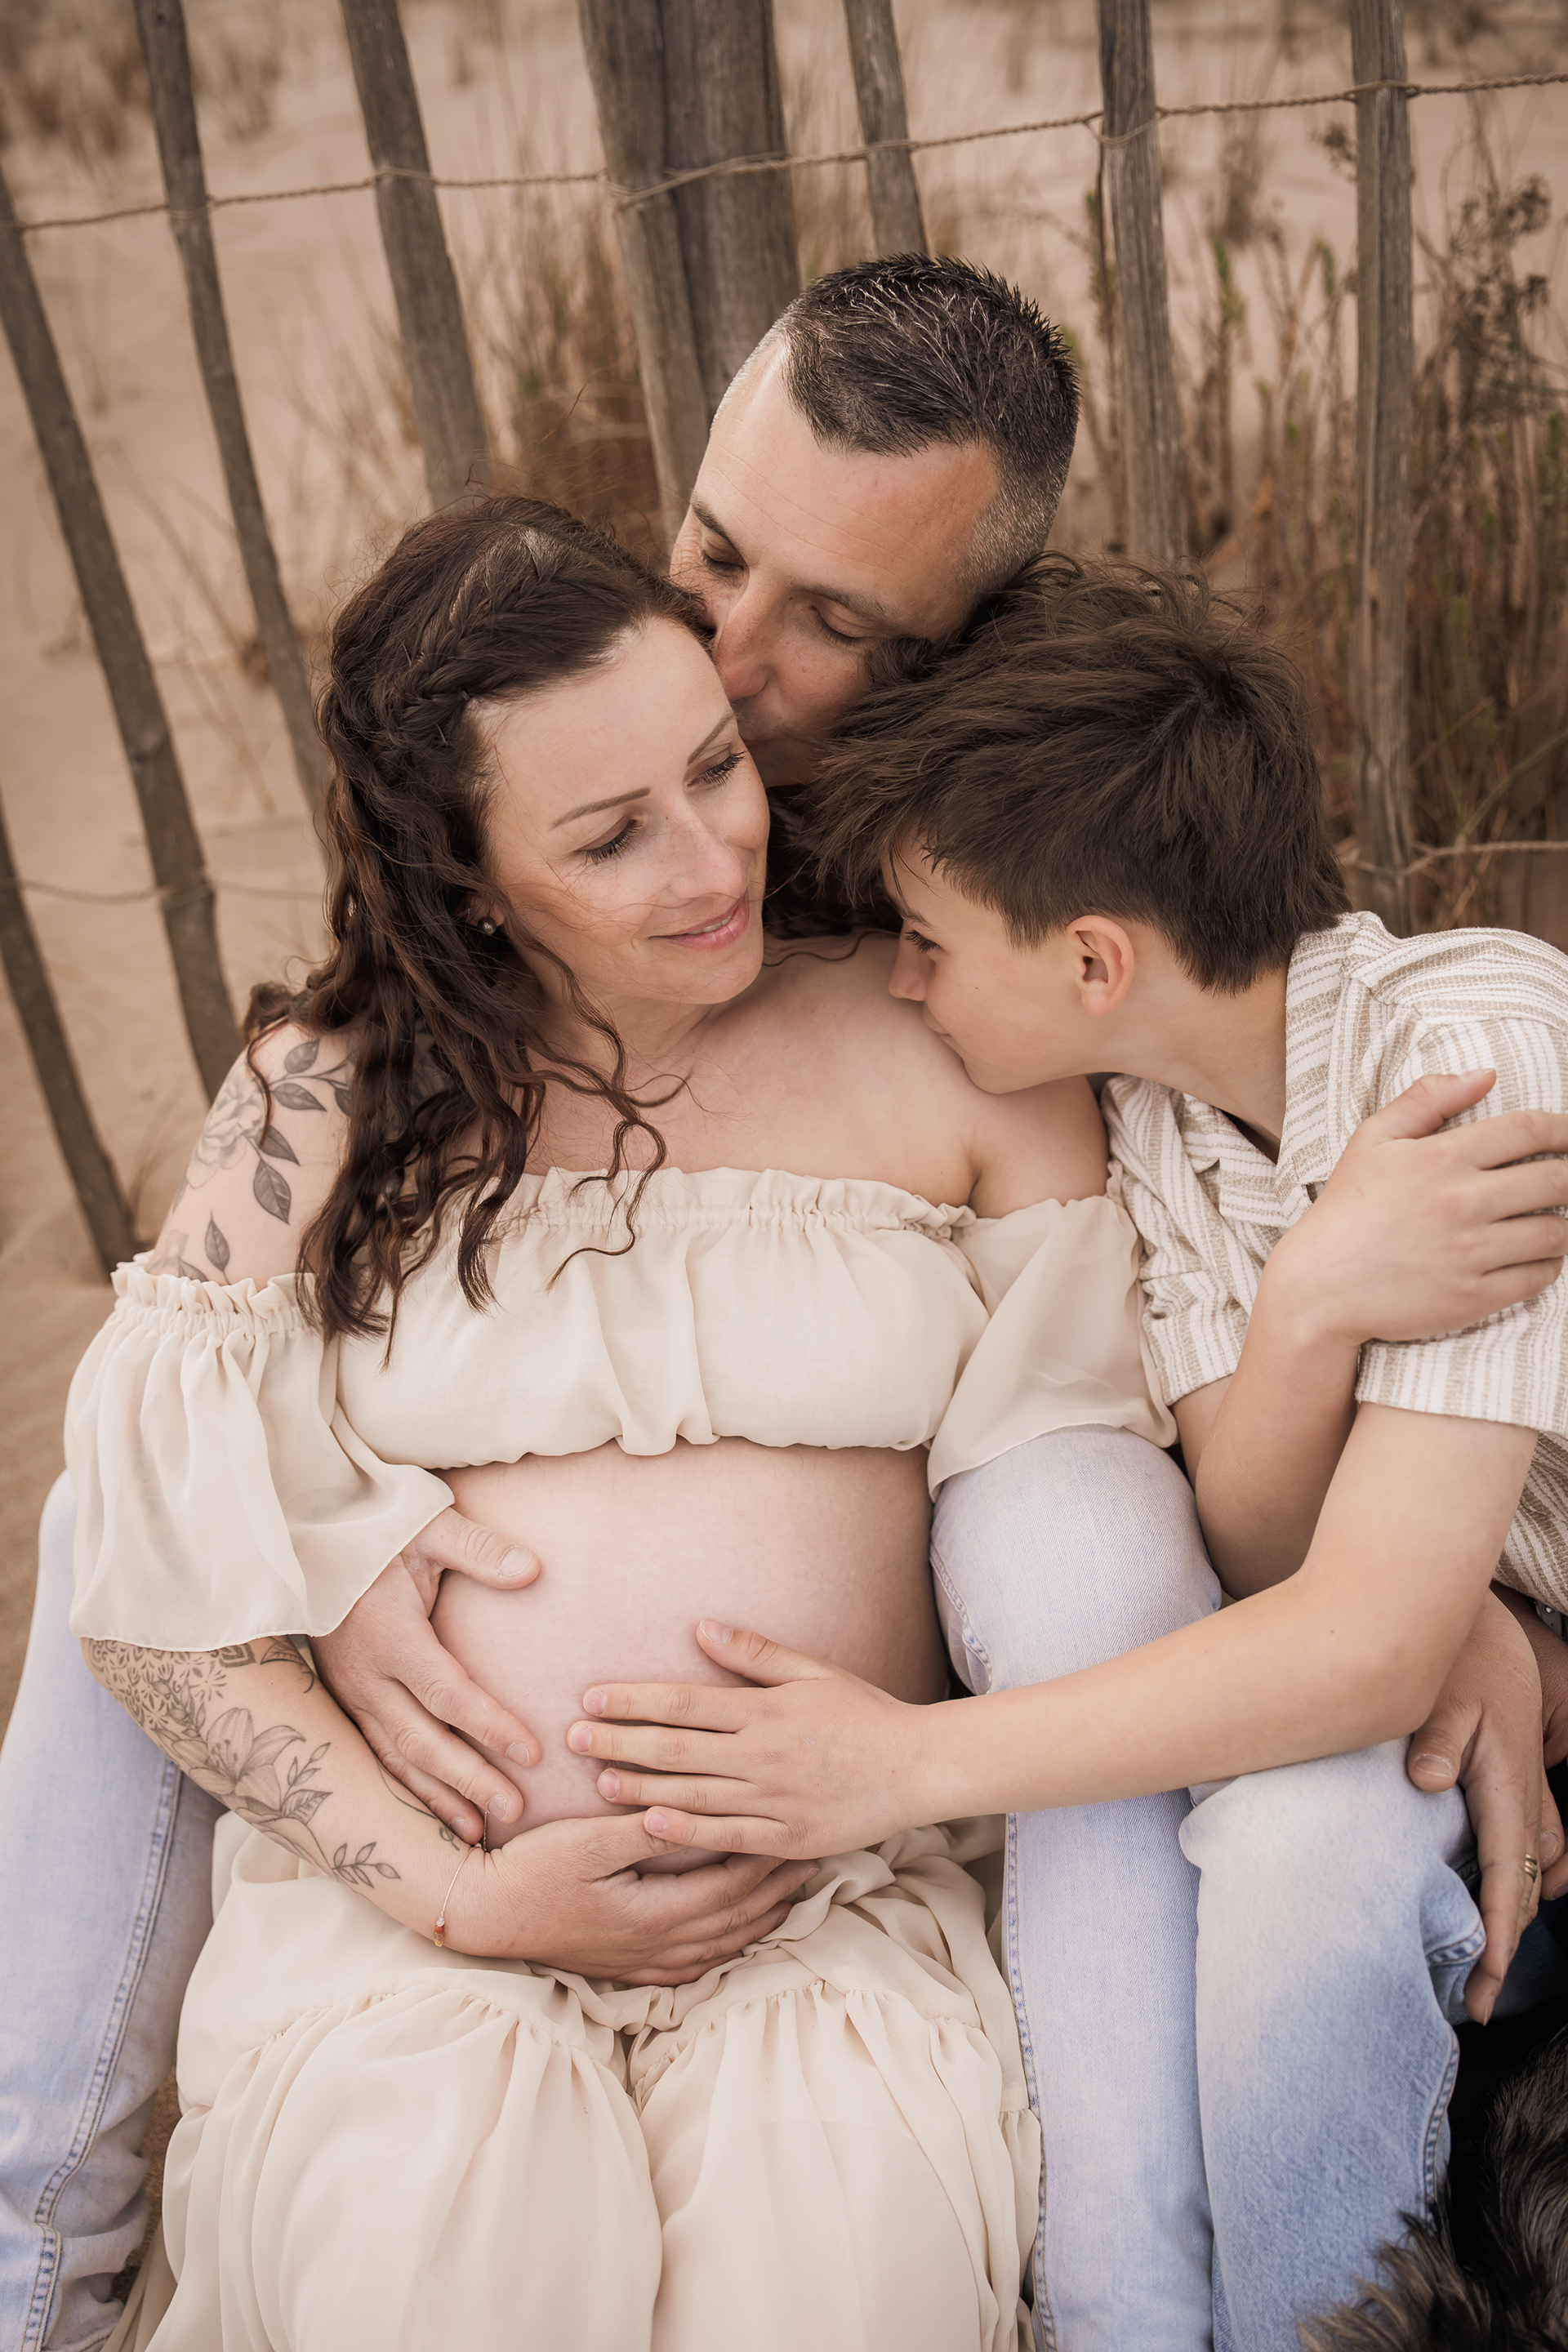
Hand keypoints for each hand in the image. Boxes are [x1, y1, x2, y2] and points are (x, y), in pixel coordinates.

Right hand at [314, 1506, 543, 1844]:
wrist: (308, 1544)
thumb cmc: (379, 1535)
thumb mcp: (427, 1528)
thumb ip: (479, 1549)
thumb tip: (533, 1571)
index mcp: (390, 1635)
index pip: (446, 1692)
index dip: (488, 1724)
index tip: (532, 1751)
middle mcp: (365, 1675)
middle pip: (421, 1741)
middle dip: (469, 1779)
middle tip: (515, 1809)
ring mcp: (350, 1695)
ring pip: (395, 1759)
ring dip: (438, 1797)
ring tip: (480, 1831)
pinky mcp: (345, 1703)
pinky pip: (377, 1755)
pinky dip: (408, 1790)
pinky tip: (438, 1813)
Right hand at [446, 1811, 819, 1983]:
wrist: (486, 1914)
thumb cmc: (532, 1870)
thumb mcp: (586, 1839)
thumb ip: (642, 1827)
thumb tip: (688, 1807)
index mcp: (654, 1914)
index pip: (730, 1886)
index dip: (766, 1859)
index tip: (795, 1830)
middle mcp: (657, 1945)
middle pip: (736, 1919)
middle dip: (777, 1888)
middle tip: (812, 1857)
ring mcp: (644, 1960)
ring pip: (721, 1944)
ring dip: (760, 1918)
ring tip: (791, 1893)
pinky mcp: (629, 1965)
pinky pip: (696, 1963)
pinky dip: (727, 1945)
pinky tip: (738, 1934)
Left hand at [565, 1623, 931, 1860]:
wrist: (917, 1767)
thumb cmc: (865, 1712)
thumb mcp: (813, 1671)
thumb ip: (755, 1654)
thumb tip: (700, 1627)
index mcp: (765, 1711)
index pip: (683, 1704)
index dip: (633, 1701)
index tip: (590, 1699)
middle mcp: (762, 1755)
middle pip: (676, 1749)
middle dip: (619, 1742)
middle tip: (571, 1740)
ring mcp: (773, 1799)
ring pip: (691, 1794)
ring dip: (639, 1788)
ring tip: (597, 1782)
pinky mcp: (785, 1837)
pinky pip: (726, 1836)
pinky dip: (686, 1831)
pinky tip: (649, 1825)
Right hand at [1262, 1071, 1567, 1352]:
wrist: (1319, 1286)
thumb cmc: (1345, 1210)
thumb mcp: (1373, 1140)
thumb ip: (1426, 1099)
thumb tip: (1485, 1075)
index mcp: (1442, 1157)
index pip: (1530, 1130)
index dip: (1566, 1129)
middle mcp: (1462, 1202)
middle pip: (1557, 1179)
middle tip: (1567, 1180)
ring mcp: (1470, 1252)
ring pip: (1556, 1231)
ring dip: (1563, 1224)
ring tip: (1552, 1221)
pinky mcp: (1474, 1296)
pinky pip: (1540, 1275)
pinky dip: (1549, 1263)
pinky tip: (1536, 1256)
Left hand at [1404, 1588, 1563, 2020]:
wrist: (1475, 1617)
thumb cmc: (1451, 1657)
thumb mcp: (1439, 1690)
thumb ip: (1436, 1736)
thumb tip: (1428, 1780)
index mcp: (1502, 1781)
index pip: (1506, 1877)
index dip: (1498, 1938)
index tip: (1484, 1990)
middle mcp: (1522, 1790)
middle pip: (1526, 1886)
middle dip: (1505, 1948)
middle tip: (1477, 2002)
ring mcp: (1525, 1781)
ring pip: (1538, 1864)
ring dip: (1519, 1912)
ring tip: (1491, 1963)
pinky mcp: (1517, 1769)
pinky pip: (1535, 1836)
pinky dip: (1531, 1873)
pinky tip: (1519, 1892)